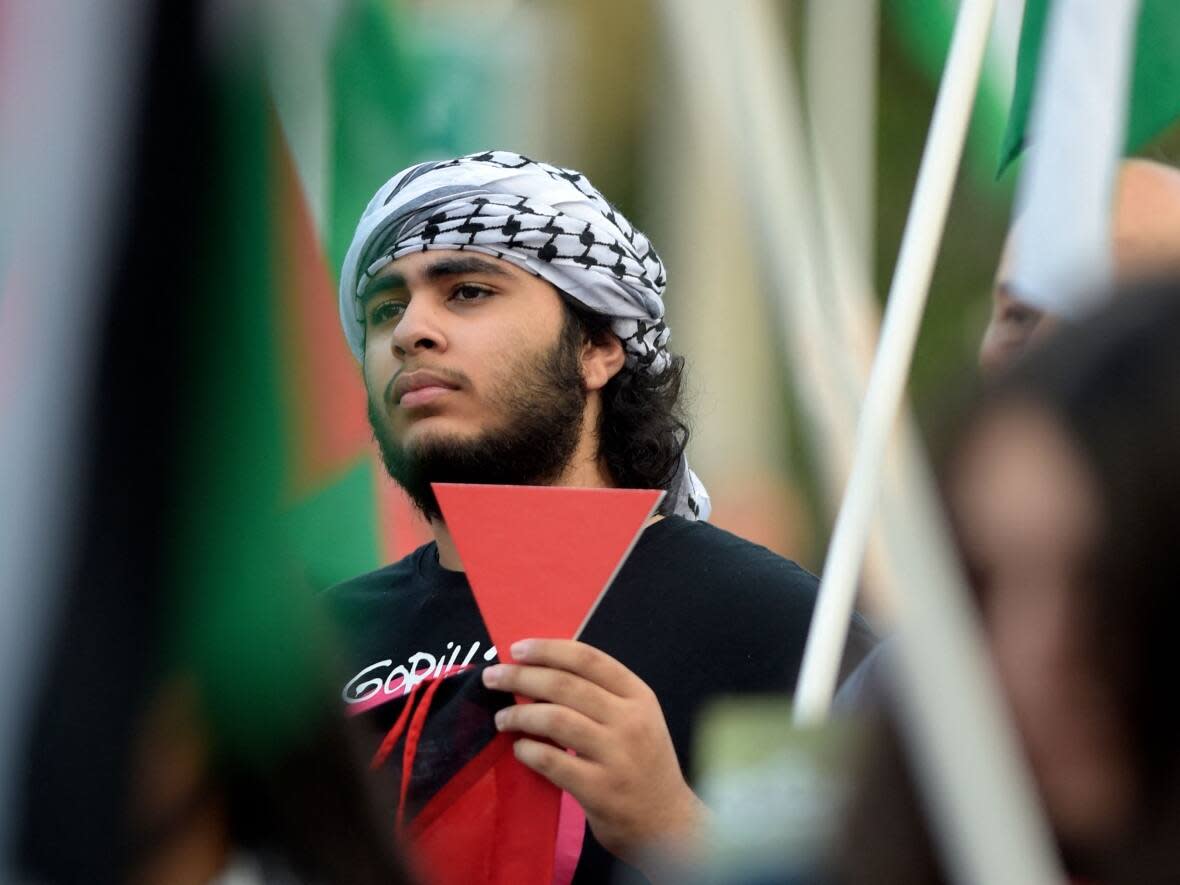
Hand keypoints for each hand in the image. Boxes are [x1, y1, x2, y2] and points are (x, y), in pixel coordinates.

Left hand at [482, 639, 707, 873]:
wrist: (670, 824)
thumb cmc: (643, 765)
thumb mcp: (637, 720)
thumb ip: (600, 697)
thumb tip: (540, 674)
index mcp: (638, 696)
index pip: (588, 659)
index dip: (548, 650)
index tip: (517, 649)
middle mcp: (630, 720)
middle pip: (565, 685)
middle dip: (521, 677)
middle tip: (493, 677)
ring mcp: (616, 756)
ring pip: (555, 720)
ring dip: (520, 715)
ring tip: (502, 718)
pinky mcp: (600, 790)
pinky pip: (552, 761)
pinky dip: (529, 750)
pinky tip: (519, 748)